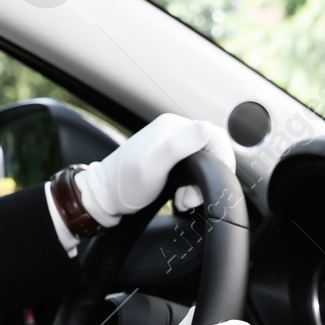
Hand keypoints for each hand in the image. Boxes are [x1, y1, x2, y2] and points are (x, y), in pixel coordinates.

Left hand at [74, 113, 234, 223]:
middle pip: (212, 150)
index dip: (220, 160)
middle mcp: (174, 132)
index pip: (215, 135)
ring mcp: (172, 146)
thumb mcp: (153, 166)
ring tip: (182, 198)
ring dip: (199, 185)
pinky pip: (195, 171)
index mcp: (172, 126)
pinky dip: (192, 187)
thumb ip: (179, 146)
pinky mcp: (170, 161)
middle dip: (209, 176)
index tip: (210, 182)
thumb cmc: (123, 184)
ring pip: (205, 163)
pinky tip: (179, 196)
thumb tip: (207, 130)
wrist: (104, 198)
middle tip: (189, 196)